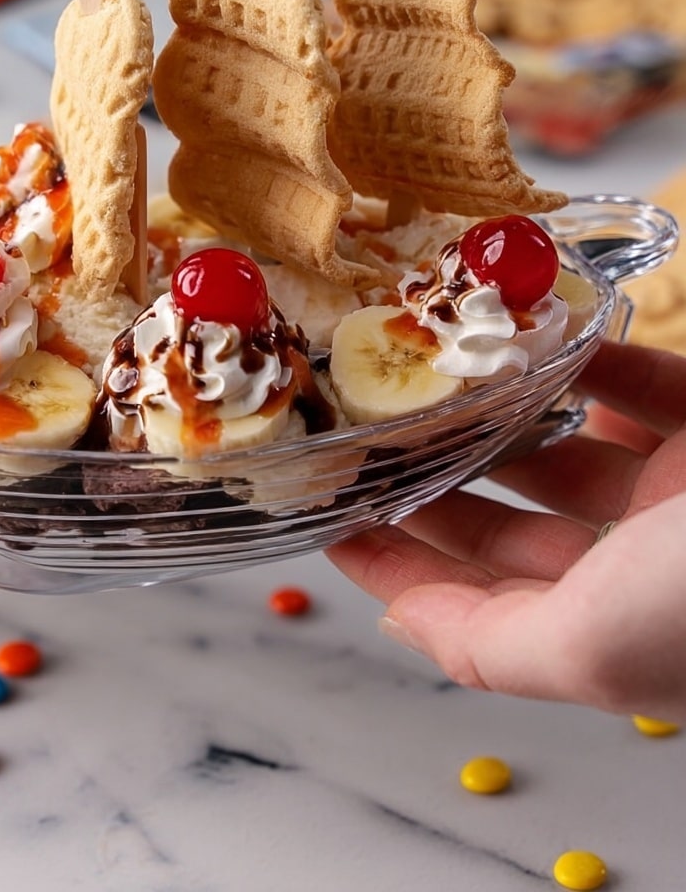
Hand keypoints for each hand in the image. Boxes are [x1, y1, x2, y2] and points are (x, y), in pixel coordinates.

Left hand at [326, 339, 685, 721]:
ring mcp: (678, 498)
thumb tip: (396, 623)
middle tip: (370, 440)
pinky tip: (538, 342)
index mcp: (613, 636)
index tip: (333, 518)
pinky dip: (593, 364)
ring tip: (435, 384)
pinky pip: (642, 388)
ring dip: (507, 422)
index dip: (397, 567)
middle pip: (514, 531)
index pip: (476, 608)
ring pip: (574, 457)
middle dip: (438, 487)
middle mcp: (643, 574)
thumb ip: (489, 643)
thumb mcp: (593, 644)